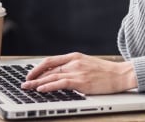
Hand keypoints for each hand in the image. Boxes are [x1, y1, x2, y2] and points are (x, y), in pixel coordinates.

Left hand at [21, 52, 136, 94]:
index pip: (50, 61)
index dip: (37, 68)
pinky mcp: (81, 81)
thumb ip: (73, 67)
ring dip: (37, 83)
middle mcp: (73, 62)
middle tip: (24, 83)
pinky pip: (60, 83)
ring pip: (52, 76)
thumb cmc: (105, 72)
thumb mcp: (86, 64)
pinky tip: (41, 89)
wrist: (120, 74)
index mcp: (74, 56)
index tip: (30, 74)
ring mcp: (77, 71)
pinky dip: (49, 86)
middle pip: (48, 69)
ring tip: (28, 87)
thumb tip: (58, 74)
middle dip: (34, 77)